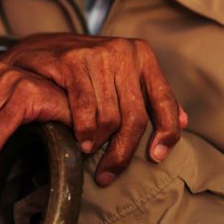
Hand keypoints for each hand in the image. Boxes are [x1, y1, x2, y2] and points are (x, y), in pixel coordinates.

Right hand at [0, 33, 187, 185]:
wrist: (39, 50)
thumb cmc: (85, 70)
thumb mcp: (120, 75)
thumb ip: (150, 97)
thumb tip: (184, 121)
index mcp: (142, 55)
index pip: (164, 100)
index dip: (166, 133)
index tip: (156, 158)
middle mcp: (123, 52)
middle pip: (134, 116)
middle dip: (122, 152)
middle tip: (109, 173)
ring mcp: (97, 55)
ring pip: (109, 117)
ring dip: (99, 143)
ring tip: (90, 152)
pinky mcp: (72, 61)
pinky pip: (85, 109)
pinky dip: (83, 131)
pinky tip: (80, 142)